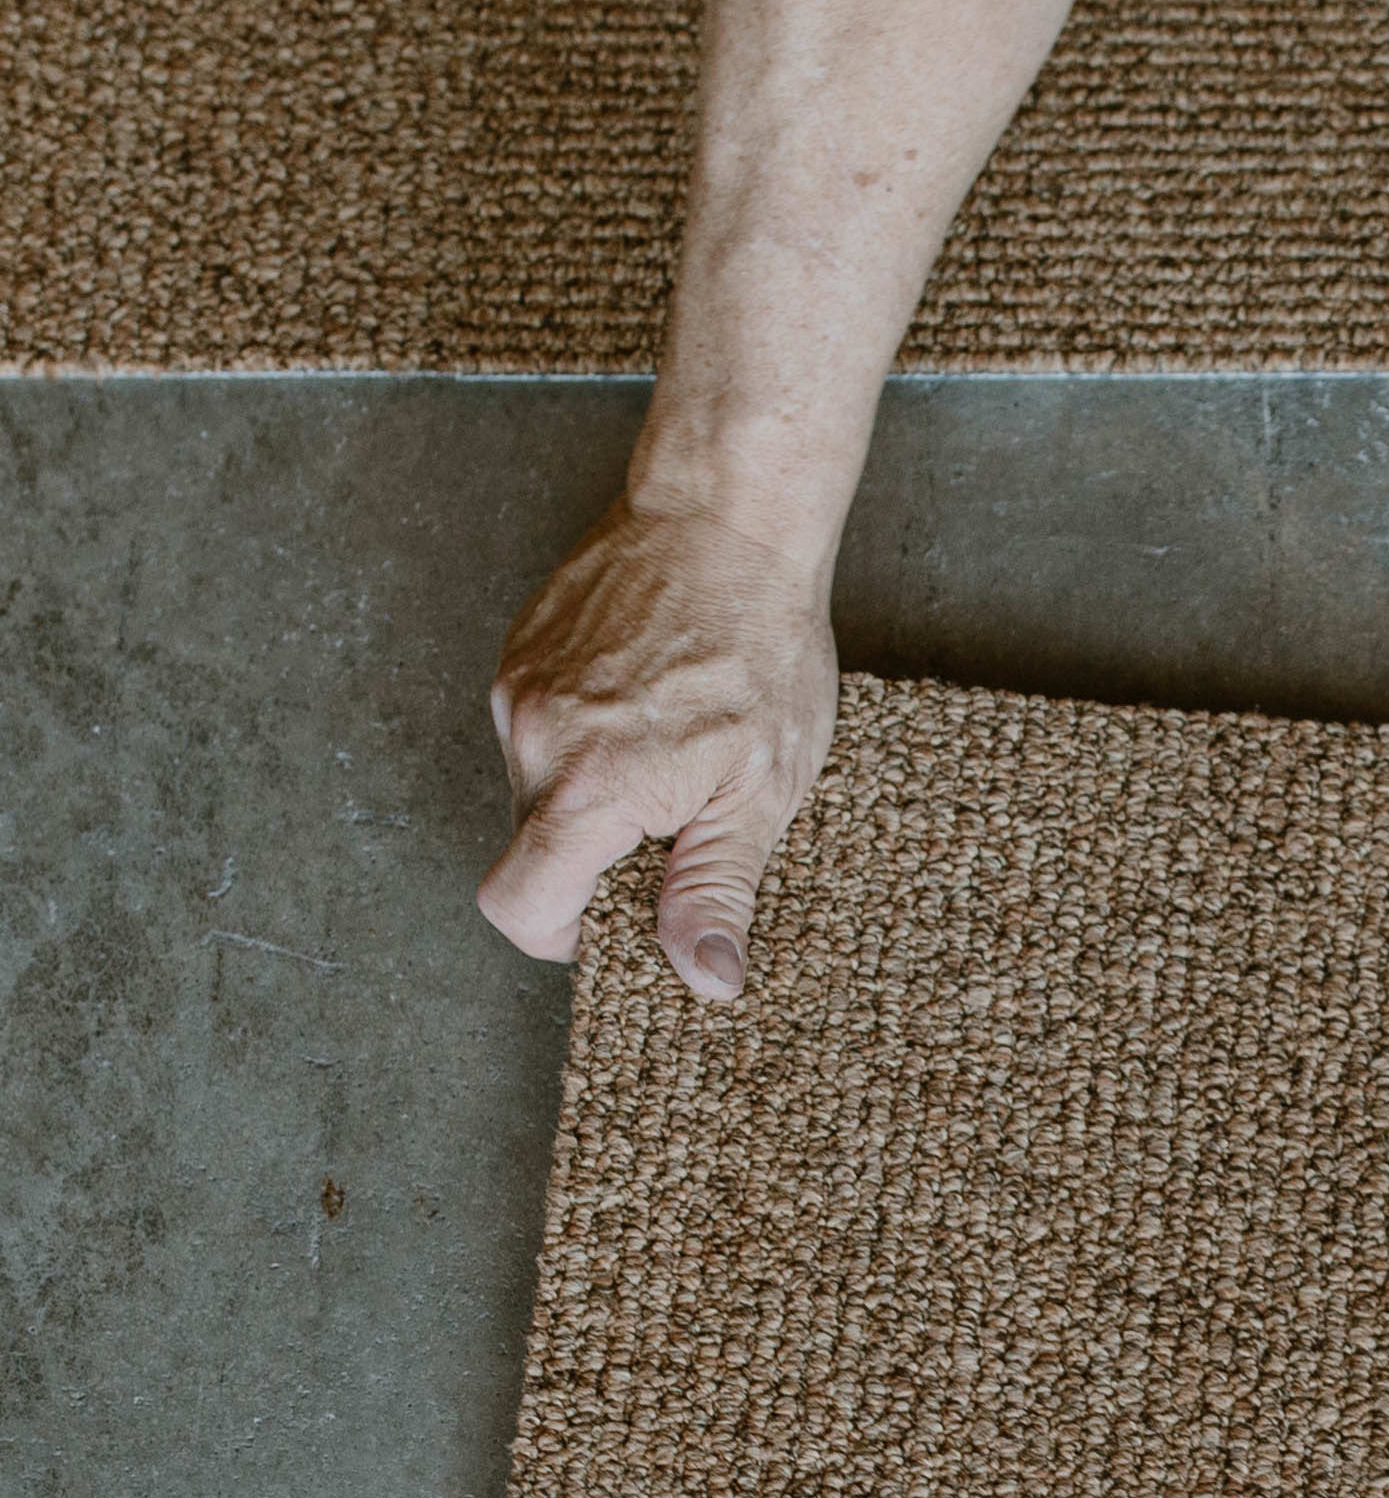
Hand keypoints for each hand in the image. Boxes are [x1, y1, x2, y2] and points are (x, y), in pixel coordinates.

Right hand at [479, 497, 839, 999]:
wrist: (725, 518)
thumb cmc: (760, 645)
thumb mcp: (761, 789)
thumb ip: (716, 886)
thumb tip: (702, 979)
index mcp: (587, 784)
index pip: (519, 905)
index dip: (566, 934)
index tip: (624, 921)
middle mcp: (530, 737)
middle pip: (531, 852)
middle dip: (597, 862)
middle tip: (679, 825)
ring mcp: (517, 691)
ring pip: (535, 793)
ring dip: (596, 801)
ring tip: (674, 755)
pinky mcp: (519, 657)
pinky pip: (539, 737)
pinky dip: (588, 748)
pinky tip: (651, 713)